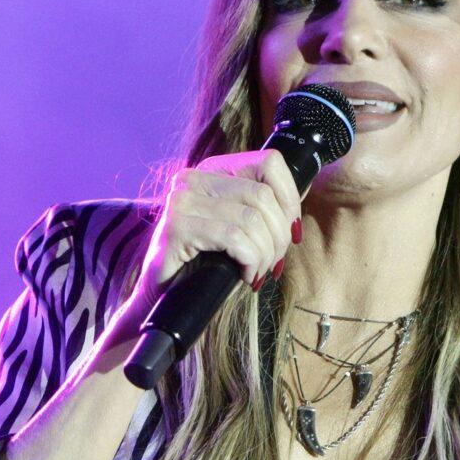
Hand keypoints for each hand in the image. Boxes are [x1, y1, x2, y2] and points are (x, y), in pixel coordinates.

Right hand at [124, 149, 301, 317]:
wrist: (162, 297)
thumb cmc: (204, 264)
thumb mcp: (237, 229)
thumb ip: (261, 212)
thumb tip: (296, 213)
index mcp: (213, 170)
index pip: (270, 163)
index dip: (291, 198)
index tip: (291, 232)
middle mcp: (194, 178)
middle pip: (264, 196)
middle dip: (279, 236)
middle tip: (274, 263)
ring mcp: (182, 200)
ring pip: (252, 219)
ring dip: (265, 253)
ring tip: (259, 272)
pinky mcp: (177, 227)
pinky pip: (234, 238)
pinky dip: (251, 261)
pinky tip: (247, 275)